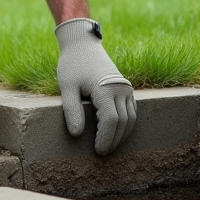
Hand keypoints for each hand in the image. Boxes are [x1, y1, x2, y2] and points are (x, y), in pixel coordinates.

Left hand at [55, 18, 135, 155]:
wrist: (83, 45)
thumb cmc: (72, 66)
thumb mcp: (66, 87)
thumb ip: (71, 109)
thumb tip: (76, 134)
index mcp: (105, 88)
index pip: (110, 120)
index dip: (105, 138)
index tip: (98, 151)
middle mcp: (120, 88)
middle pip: (123, 122)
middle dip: (114, 140)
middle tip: (102, 154)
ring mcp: (125, 88)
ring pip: (131, 118)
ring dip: (122, 134)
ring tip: (109, 146)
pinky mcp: (126, 88)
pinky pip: (132, 110)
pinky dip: (126, 124)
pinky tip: (116, 133)